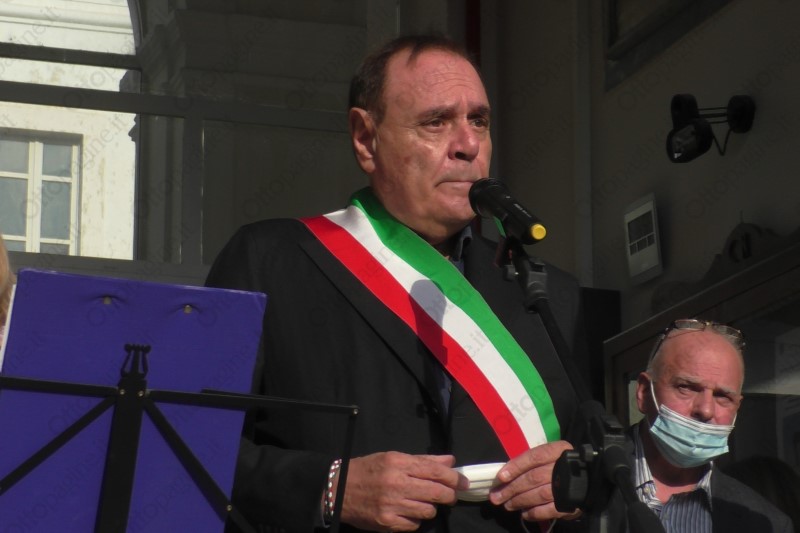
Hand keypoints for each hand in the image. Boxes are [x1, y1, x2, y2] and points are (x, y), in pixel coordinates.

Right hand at [338, 451, 467, 531]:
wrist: (338, 490)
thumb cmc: (367, 470)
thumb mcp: (393, 458)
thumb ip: (423, 460)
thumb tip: (450, 461)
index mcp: (398, 463)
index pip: (435, 471)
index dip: (454, 477)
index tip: (463, 482)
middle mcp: (396, 483)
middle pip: (436, 492)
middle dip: (449, 495)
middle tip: (450, 495)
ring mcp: (391, 505)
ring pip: (428, 511)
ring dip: (430, 507)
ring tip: (423, 502)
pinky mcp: (387, 523)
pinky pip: (414, 525)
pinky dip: (415, 520)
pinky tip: (408, 512)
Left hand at [489, 440, 580, 522]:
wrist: (589, 478)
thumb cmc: (560, 464)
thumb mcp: (548, 455)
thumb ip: (530, 463)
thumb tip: (505, 476)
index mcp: (557, 450)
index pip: (533, 457)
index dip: (516, 467)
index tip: (501, 477)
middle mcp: (563, 467)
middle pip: (533, 478)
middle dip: (512, 488)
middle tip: (497, 497)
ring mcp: (568, 486)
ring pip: (540, 494)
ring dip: (520, 501)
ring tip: (508, 505)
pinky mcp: (571, 503)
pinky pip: (550, 510)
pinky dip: (535, 513)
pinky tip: (525, 514)